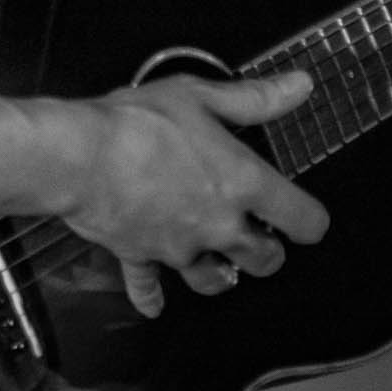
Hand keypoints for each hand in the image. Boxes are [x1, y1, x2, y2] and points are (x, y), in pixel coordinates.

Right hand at [59, 70, 329, 317]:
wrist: (80, 157)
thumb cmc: (141, 122)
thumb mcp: (201, 96)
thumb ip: (255, 98)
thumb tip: (301, 86)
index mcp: (242, 184)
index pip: (300, 219)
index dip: (311, 222)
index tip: (308, 221)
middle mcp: (218, 225)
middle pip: (263, 260)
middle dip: (268, 253)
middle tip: (262, 239)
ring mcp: (179, 247)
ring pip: (214, 281)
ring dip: (221, 274)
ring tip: (220, 262)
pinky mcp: (140, 257)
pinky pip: (149, 286)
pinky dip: (151, 295)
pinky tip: (154, 304)